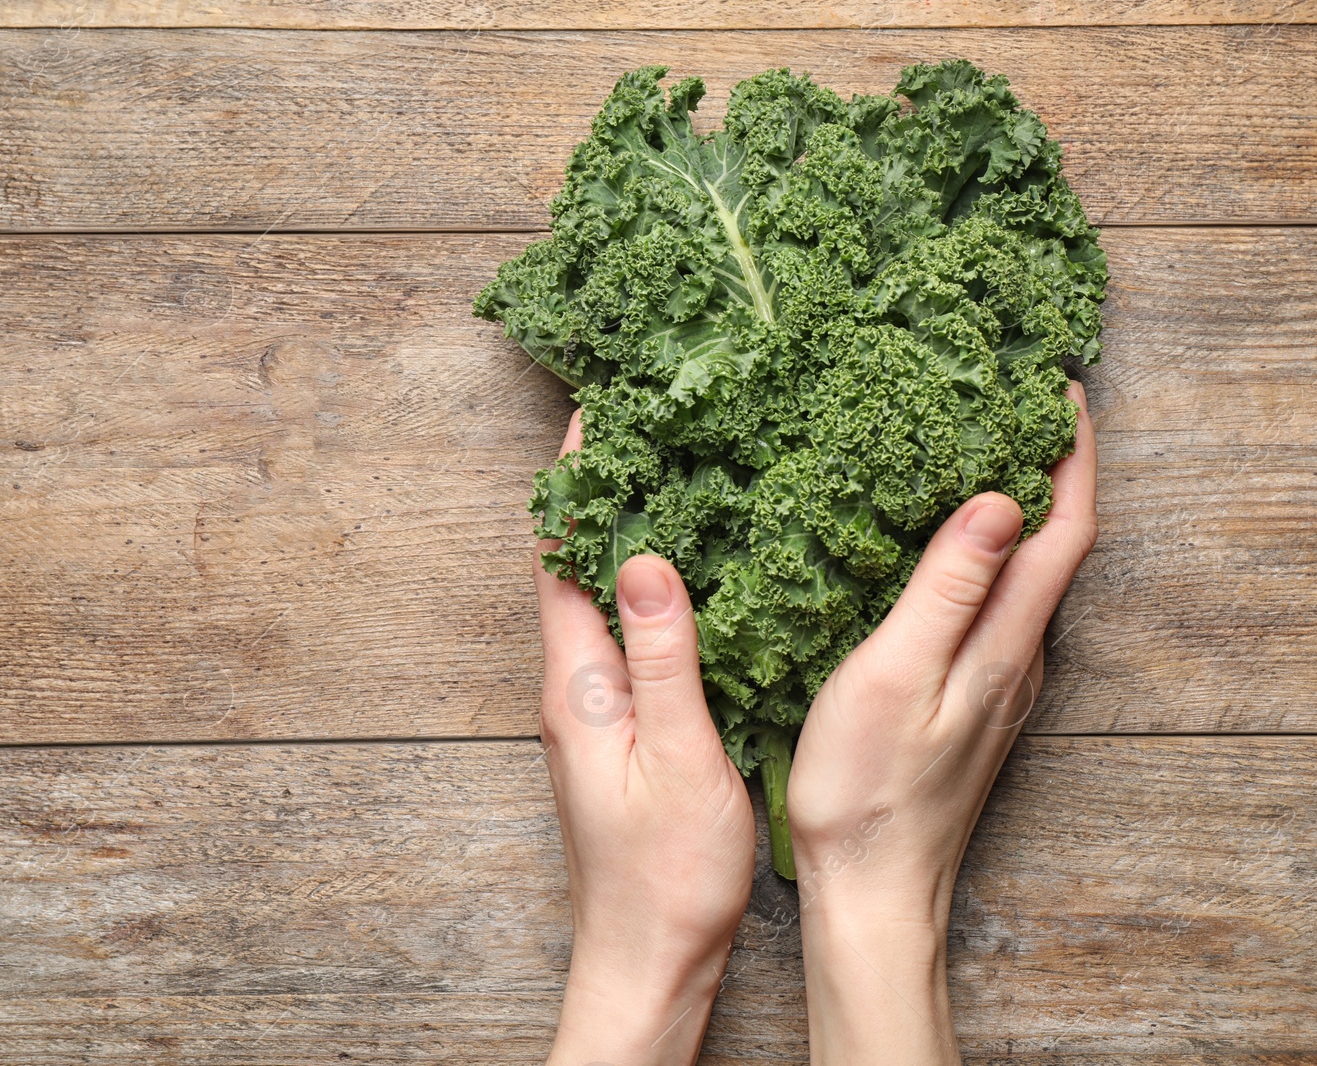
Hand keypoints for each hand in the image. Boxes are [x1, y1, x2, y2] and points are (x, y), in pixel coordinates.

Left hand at [538, 410, 755, 1065]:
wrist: (648, 959)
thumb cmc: (664, 877)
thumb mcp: (678, 757)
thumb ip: (661, 657)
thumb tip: (645, 557)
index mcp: (577, 683)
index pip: (561, 554)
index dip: (576, 478)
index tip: (600, 408)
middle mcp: (574, 685)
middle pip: (578, 562)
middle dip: (606, 487)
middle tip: (652, 419)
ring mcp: (596, 706)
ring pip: (606, 594)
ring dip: (632, 531)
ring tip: (681, 471)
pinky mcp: (623, 725)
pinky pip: (632, 631)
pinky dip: (658, 585)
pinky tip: (704, 573)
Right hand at [787, 380, 1097, 1064]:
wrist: (875, 891)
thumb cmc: (870, 790)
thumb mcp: (896, 675)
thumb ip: (950, 587)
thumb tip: (1005, 498)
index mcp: (1010, 642)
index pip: (1069, 528)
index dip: (1075, 452)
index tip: (1063, 386)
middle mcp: (1022, 657)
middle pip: (1063, 544)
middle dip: (1055, 465)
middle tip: (1023, 398)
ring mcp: (1002, 682)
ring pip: (1034, 575)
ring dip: (1026, 508)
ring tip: (986, 450)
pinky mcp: (975, 701)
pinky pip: (1001, 606)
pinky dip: (992, 556)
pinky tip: (950, 545)